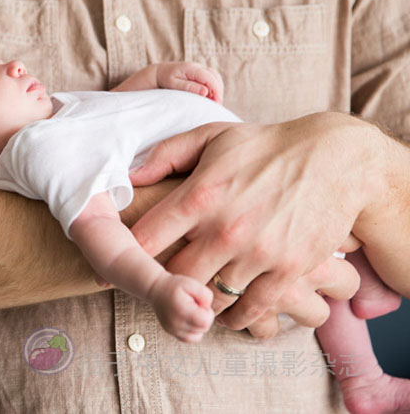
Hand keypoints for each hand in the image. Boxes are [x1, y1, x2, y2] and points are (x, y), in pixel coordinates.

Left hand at [128, 112, 374, 329]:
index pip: (145, 239)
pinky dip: (235, 317)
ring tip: (192, 301)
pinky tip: (227, 312)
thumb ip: (165, 155)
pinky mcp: (289, 270)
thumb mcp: (211, 137)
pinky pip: (252, 310)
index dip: (127, 254)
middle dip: (163, 285)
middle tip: (160, 288)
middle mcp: (225, 228)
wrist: (334, 158)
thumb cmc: (265, 146)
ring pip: (211, 299)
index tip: (122, 262)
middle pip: (174, 278)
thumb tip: (128, 176)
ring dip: (199, 303)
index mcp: (199, 195)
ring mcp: (259, 253)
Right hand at [149, 273, 214, 342]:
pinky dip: (192, 331)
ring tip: (192, 313)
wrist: (155, 288)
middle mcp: (176, 324)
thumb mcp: (192, 283)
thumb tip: (207, 309)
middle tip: (195, 305)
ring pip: (197, 336)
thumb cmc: (174, 285)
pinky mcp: (171, 332)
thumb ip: (205, 295)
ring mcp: (172, 330)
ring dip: (199, 325)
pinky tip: (189, 319)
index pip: (205, 322)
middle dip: (204, 318)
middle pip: (203, 329)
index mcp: (182, 311)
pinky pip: (189, 338)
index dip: (208, 312)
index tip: (200, 303)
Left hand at [155, 62, 223, 103]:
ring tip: (214, 102)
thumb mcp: (174, 84)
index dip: (216, 90)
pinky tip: (210, 97)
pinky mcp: (198, 73)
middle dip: (218, 90)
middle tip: (216, 104)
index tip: (217, 103)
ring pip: (214, 77)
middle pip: (215, 76)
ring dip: (216, 89)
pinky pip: (210, 78)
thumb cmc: (164, 79)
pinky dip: (213, 87)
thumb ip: (189, 87)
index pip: (210, 78)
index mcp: (192, 68)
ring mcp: (198, 68)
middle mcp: (197, 66)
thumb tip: (205, 91)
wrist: (157, 73)